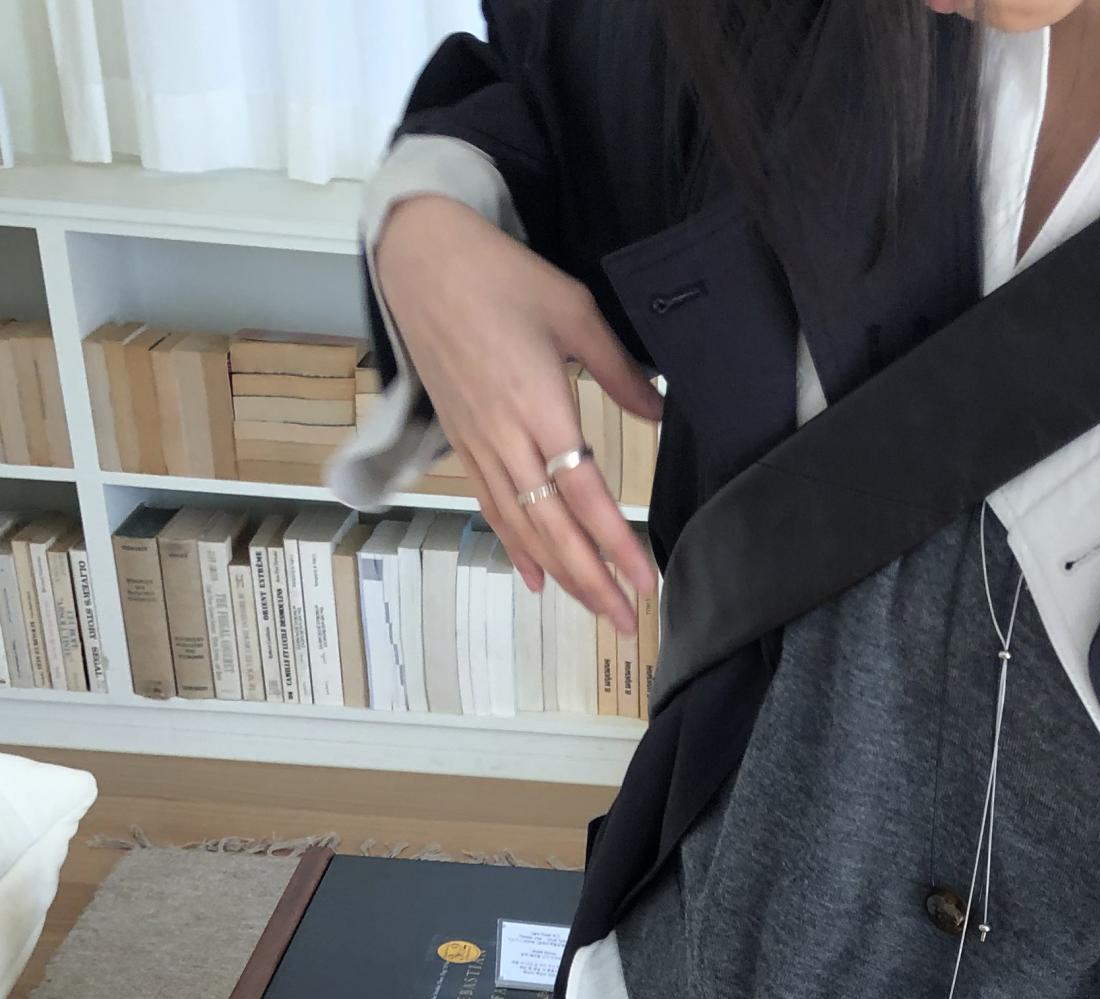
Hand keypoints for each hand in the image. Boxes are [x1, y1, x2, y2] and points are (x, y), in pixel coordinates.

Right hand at [374, 195, 661, 633]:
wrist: (420, 258)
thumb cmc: (499, 274)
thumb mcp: (573, 309)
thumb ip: (619, 370)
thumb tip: (659, 411)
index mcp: (538, 403)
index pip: (585, 494)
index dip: (616, 544)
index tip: (644, 579)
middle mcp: (505, 435)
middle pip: (554, 527)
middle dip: (592, 580)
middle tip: (625, 620)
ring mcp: (478, 442)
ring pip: (522, 526)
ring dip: (561, 574)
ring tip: (594, 608)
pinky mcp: (460, 441)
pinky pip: (492, 506)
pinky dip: (515, 546)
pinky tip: (536, 577)